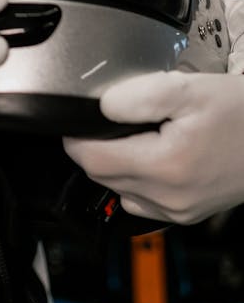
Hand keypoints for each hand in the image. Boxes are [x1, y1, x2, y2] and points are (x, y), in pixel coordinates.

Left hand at [64, 70, 243, 223]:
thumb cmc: (240, 113)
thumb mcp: (188, 89)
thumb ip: (138, 95)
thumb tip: (102, 107)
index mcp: (166, 166)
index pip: (92, 160)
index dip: (76, 137)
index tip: (77, 119)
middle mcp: (170, 198)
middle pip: (101, 176)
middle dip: (93, 147)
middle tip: (109, 119)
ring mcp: (179, 211)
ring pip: (119, 190)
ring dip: (113, 165)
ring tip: (132, 135)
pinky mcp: (187, 214)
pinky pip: (141, 202)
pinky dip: (134, 180)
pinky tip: (149, 156)